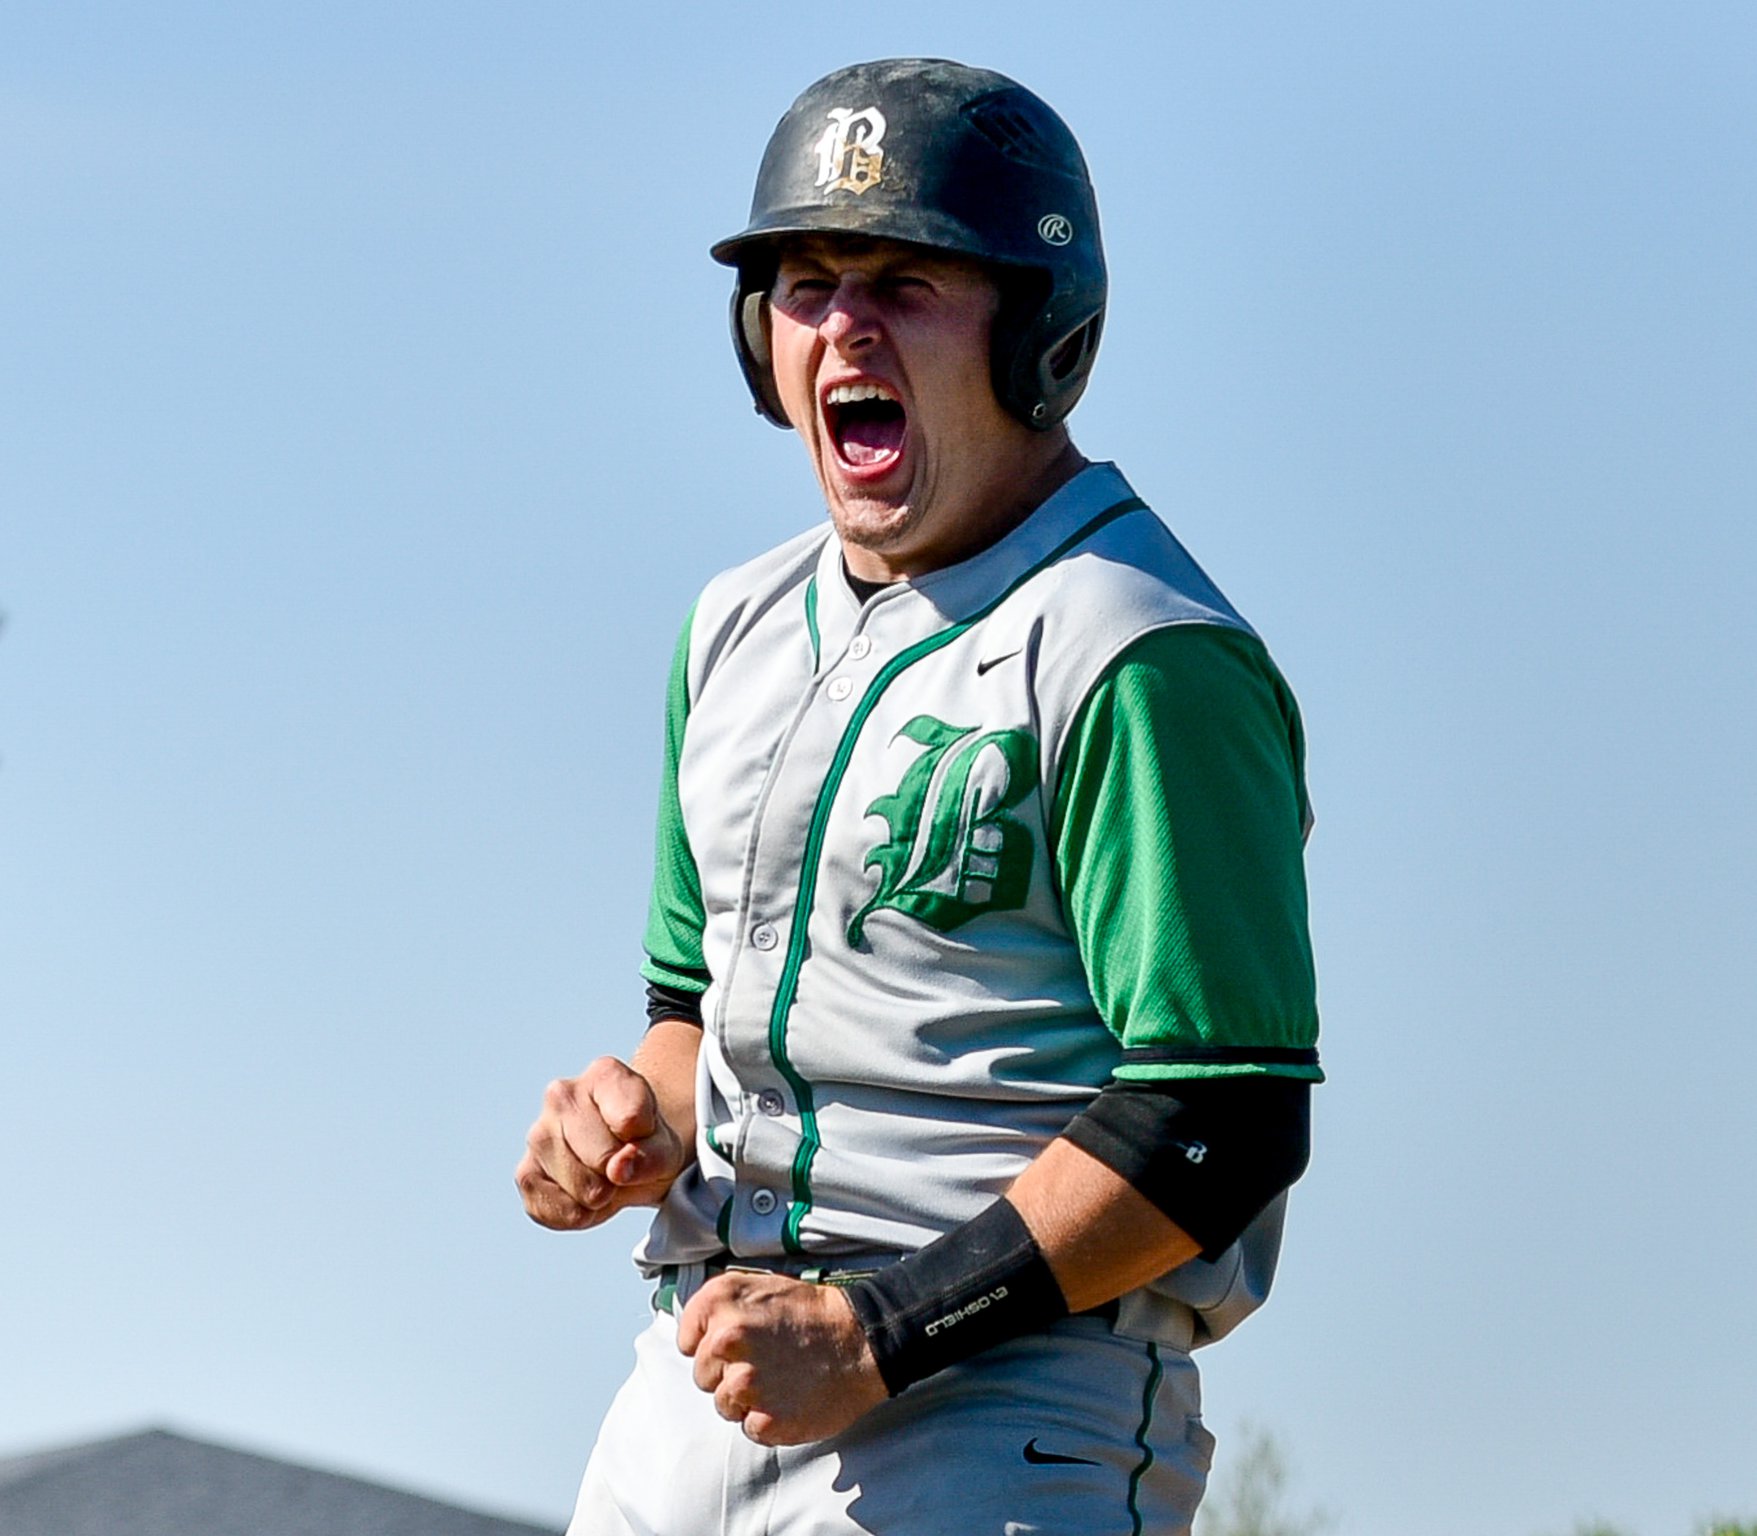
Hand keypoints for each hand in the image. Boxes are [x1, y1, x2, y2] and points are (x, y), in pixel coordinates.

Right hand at [516, 1057, 687, 1230]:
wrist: (625, 1156)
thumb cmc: (646, 1143)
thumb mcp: (668, 1148)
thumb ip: (652, 1156)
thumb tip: (617, 1168)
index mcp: (604, 1074)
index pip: (631, 1118)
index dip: (647, 1142)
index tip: (643, 1138)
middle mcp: (562, 1095)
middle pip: (603, 1157)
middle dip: (620, 1173)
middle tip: (623, 1164)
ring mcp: (537, 1133)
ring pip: (580, 1187)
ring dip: (600, 1197)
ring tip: (605, 1178)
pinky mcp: (525, 1174)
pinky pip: (553, 1210)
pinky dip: (577, 1215)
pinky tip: (585, 1197)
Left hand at [676, 1272, 887, 1445]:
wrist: (860, 1341)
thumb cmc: (812, 1315)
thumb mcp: (761, 1286)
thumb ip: (722, 1305)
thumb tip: (696, 1328)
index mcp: (722, 1300)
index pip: (687, 1339)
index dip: (709, 1345)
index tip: (737, 1344)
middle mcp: (727, 1338)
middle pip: (702, 1374)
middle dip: (727, 1372)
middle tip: (765, 1361)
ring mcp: (745, 1381)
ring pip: (723, 1404)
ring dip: (746, 1399)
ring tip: (780, 1379)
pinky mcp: (764, 1419)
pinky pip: (749, 1428)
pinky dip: (767, 1420)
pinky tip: (789, 1398)